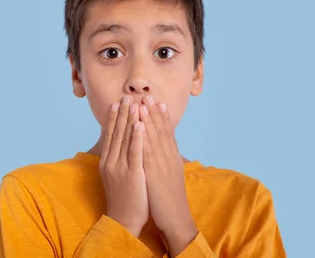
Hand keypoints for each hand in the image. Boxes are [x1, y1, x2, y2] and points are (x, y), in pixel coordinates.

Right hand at [99, 95, 148, 237]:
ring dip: (129, 119)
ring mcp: (120, 167)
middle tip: (126, 96)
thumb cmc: (124, 198)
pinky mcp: (132, 174)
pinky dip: (136, 136)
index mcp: (107, 161)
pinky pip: (134, 152)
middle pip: (116, 132)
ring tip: (133, 103)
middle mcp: (110, 161)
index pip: (110, 134)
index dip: (114, 117)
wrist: (124, 220)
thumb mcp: (116, 175)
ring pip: (124, 138)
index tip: (117, 102)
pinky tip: (139, 123)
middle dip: (122, 113)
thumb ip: (118, 159)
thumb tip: (120, 144)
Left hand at [140, 96, 197, 255]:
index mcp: (172, 158)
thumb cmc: (171, 200)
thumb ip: (166, 162)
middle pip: (161, 130)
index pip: (167, 133)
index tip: (157, 101)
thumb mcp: (170, 176)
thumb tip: (163, 152)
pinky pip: (147, 150)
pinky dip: (143, 135)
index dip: (161, 116)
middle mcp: (169, 158)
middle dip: (153, 112)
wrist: (176, 219)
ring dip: (147, 118)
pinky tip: (138, 124)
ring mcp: (162, 164)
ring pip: (154, 137)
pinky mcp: (154, 173)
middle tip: (147, 94)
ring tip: (141, 102)